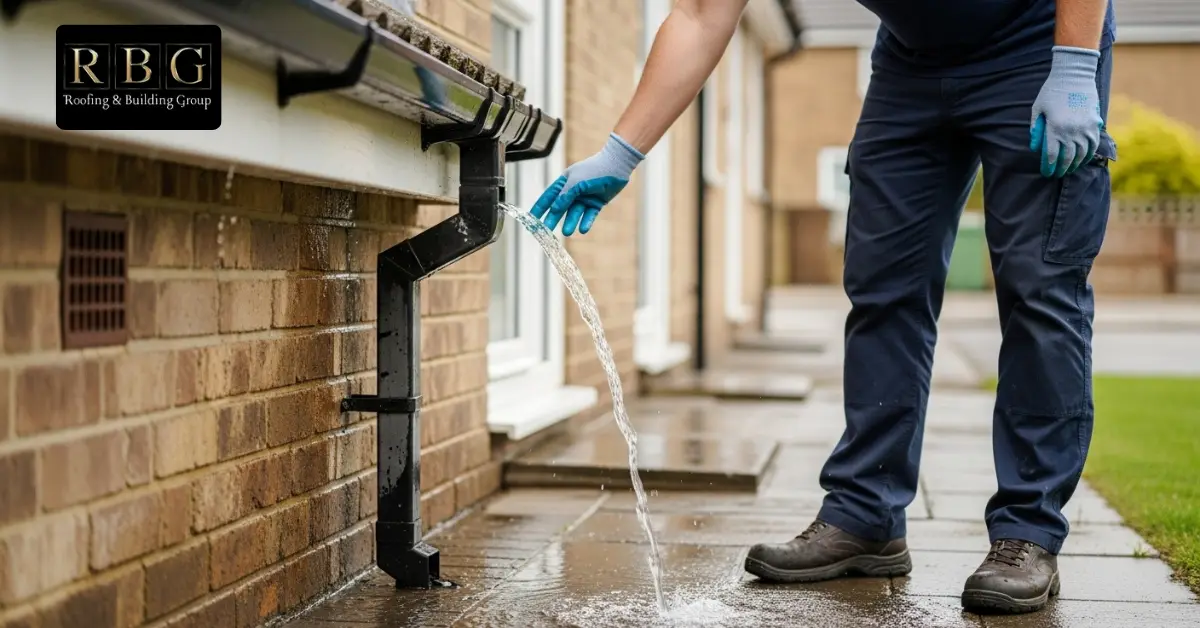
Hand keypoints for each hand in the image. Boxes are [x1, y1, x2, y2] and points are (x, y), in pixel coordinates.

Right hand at [530, 133, 643, 235]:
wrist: (616, 165)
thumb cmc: (593, 170)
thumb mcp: (575, 183)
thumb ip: (564, 197)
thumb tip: (554, 210)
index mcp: (564, 182)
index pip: (548, 197)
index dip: (540, 208)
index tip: (532, 220)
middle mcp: (573, 191)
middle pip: (560, 208)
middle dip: (553, 219)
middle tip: (546, 232)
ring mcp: (584, 197)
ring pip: (575, 213)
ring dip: (570, 222)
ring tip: (567, 232)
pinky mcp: (596, 202)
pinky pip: (589, 214)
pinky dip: (586, 222)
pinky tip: (583, 229)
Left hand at [1029, 46, 1104, 177]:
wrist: (1074, 75)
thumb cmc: (1051, 91)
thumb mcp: (1037, 109)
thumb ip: (1036, 129)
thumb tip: (1035, 148)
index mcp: (1054, 128)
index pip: (1051, 156)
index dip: (1048, 167)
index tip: (1046, 173)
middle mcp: (1071, 131)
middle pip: (1067, 158)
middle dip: (1061, 169)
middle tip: (1056, 175)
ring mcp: (1085, 128)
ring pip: (1082, 154)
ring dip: (1075, 164)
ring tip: (1069, 169)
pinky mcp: (1095, 123)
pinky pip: (1094, 144)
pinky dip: (1089, 154)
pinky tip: (1083, 159)